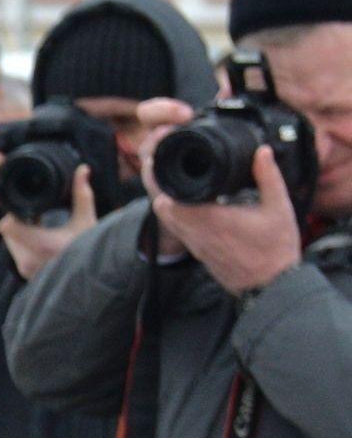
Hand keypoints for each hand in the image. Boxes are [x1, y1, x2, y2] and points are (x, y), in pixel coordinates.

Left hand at [0, 165, 99, 281]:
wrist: (93, 276)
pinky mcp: (25, 273)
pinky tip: (39, 234)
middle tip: (33, 210)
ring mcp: (25, 269)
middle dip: (17, 220)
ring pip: (9, 242)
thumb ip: (82, 195)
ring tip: (38, 221)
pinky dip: (23, 242)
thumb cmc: (91, 248)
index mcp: (40, 245)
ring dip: (19, 231)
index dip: (12, 212)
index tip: (24, 203)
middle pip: (7, 231)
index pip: (7, 225)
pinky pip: (16, 252)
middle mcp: (28, 260)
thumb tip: (82, 169)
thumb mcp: (87, 221)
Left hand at [153, 145, 304, 295]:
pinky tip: (185, 201)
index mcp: (212, 220)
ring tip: (171, 178)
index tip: (159, 162)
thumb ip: (269, 177)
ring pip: (167, 220)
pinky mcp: (198, 252)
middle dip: (158, 187)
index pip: (169, 201)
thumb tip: (261, 151)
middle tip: (162, 165)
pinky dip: (176, 214)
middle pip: (162, 209)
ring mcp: (195, 245)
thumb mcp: (279, 208)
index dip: (159, 182)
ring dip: (166, 200)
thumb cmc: (276, 248)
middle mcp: (196, 234)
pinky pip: (178, 230)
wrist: (270, 286)